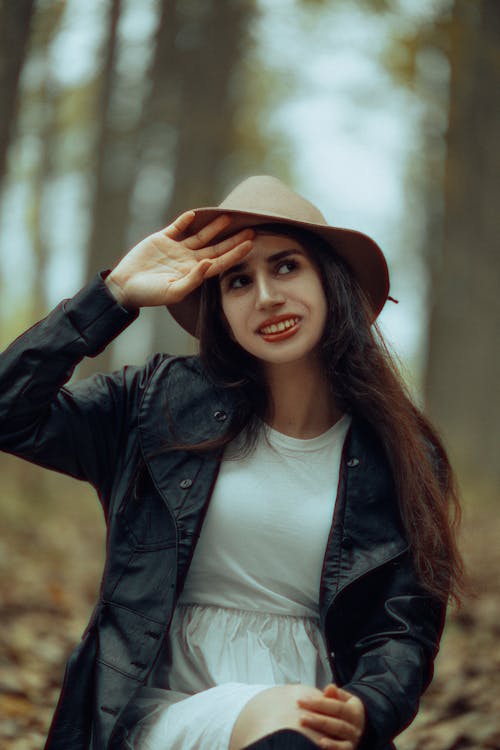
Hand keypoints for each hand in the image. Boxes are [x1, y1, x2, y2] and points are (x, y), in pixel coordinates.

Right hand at [105, 211, 253, 308]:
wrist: (125, 287)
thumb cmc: (150, 295)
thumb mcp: (173, 292)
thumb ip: (193, 279)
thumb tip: (208, 263)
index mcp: (193, 273)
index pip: (220, 262)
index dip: (235, 253)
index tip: (250, 244)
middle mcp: (188, 260)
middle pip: (216, 247)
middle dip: (232, 239)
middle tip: (251, 229)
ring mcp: (175, 249)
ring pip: (200, 236)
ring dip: (214, 227)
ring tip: (228, 217)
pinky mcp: (161, 239)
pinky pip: (177, 227)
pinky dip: (185, 220)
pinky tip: (196, 214)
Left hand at [297, 684, 365, 749]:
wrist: (354, 729)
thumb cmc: (342, 711)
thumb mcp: (342, 701)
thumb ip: (334, 695)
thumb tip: (330, 687)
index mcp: (354, 711)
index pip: (337, 706)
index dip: (319, 703)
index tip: (301, 701)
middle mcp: (356, 726)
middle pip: (337, 722)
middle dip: (318, 719)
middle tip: (301, 717)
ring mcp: (353, 740)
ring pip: (339, 734)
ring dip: (322, 730)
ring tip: (307, 726)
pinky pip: (342, 749)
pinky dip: (332, 747)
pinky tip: (320, 744)